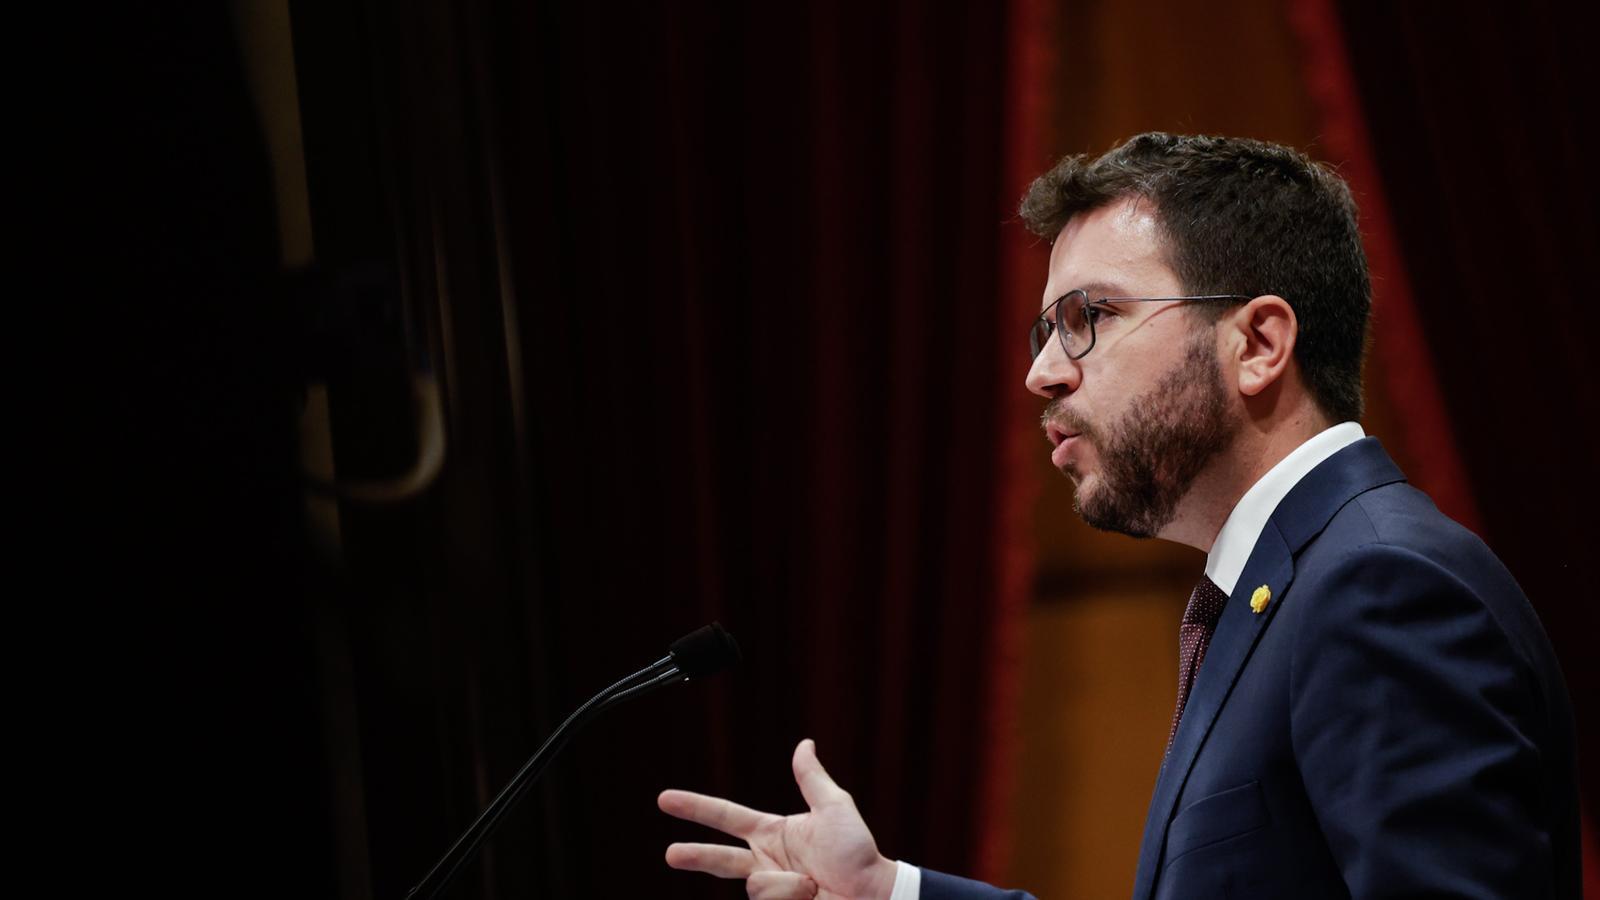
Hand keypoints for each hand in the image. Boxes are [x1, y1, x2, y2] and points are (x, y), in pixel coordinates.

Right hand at [659, 738, 898, 899]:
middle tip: (671, 854)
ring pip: (755, 885)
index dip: (697, 808)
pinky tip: (811, 897)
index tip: (666, 799)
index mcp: (773, 833)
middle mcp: (765, 861)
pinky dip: (790, 897)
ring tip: (812, 884)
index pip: (726, 817)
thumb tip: (804, 744)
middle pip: (718, 859)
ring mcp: (770, 889)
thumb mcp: (835, 807)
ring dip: (785, 883)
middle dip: (695, 856)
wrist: (873, 895)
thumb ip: (812, 779)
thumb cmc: (858, 853)